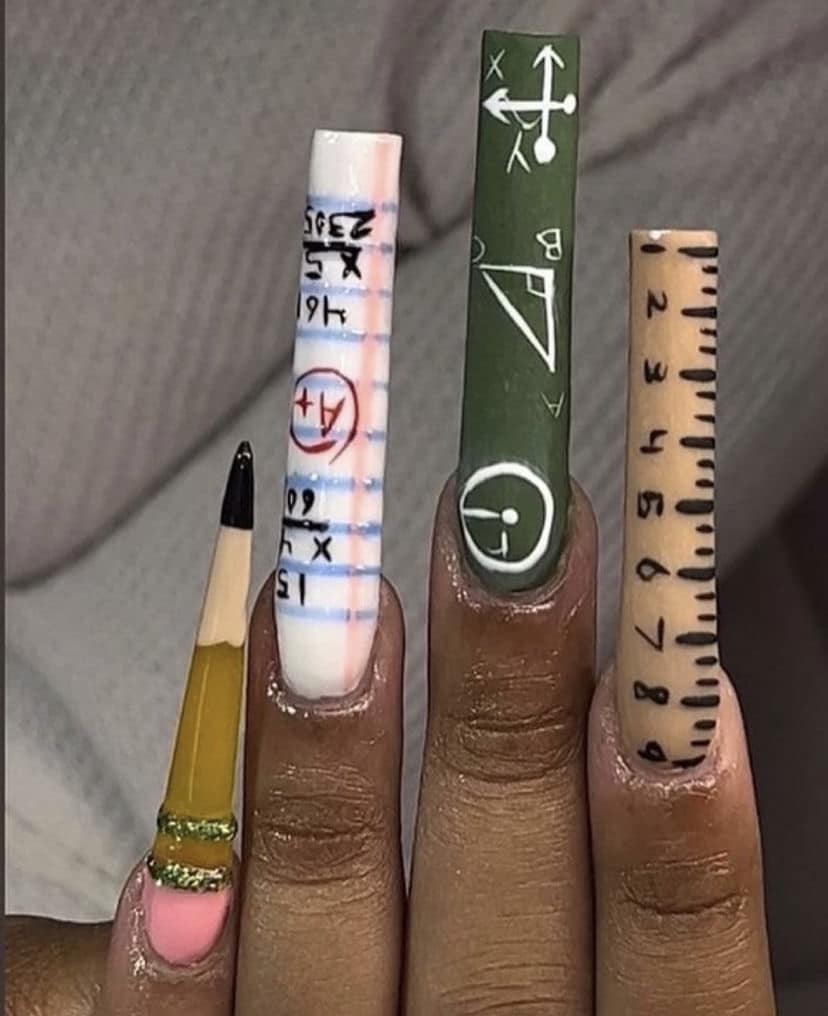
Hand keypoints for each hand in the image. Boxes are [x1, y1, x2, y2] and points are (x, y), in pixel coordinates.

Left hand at [4, 484, 774, 1015]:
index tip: (672, 642)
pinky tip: (191, 810)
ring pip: (330, 941)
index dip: (684, 797)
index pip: (679, 948)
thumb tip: (661, 717)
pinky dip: (183, 927)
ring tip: (324, 597)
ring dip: (331, 766)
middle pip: (512, 910)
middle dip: (511, 705)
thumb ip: (598, 914)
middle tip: (503, 529)